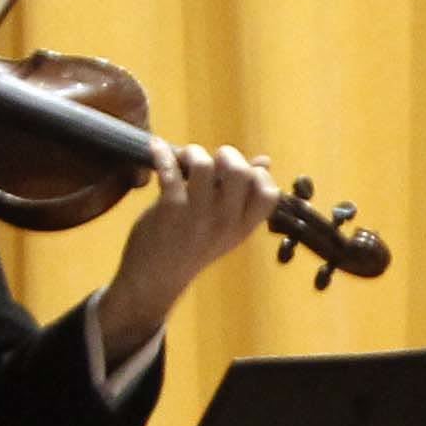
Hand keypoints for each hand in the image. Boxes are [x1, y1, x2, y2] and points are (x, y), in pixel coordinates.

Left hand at [91, 142, 277, 368]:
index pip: (269, 193)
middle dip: (227, 154)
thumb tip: (265, 161)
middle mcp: (226, 220)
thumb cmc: (192, 248)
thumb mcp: (226, 227)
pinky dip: (161, 154)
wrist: (156, 277)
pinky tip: (156, 148)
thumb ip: (244, 195)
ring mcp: (198, 215)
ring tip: (184, 160)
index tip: (242, 170)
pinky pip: (170, 171)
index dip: (258, 174)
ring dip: (192, 153)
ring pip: (204, 165)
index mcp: (244, 226)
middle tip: (213, 160)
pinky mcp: (170, 209)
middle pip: (240, 171)